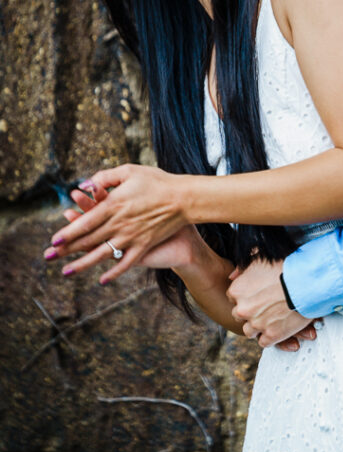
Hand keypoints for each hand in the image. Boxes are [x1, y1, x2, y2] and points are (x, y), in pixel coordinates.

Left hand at [44, 164, 188, 283]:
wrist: (185, 198)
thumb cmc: (158, 181)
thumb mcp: (131, 171)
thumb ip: (106, 176)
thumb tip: (86, 184)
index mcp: (114, 204)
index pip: (85, 222)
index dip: (68, 232)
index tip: (53, 240)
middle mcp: (120, 224)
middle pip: (88, 239)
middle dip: (66, 250)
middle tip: (48, 257)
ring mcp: (132, 237)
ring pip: (102, 254)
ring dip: (82, 265)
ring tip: (66, 272)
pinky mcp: (144, 245)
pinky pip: (126, 263)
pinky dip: (114, 273)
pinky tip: (102, 281)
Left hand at [228, 258, 311, 347]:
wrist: (306, 281)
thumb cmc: (285, 266)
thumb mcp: (259, 258)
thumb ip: (242, 267)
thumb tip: (232, 276)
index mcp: (237, 290)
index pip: (233, 298)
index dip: (246, 296)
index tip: (256, 295)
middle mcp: (243, 309)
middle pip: (240, 315)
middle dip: (250, 311)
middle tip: (266, 305)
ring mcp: (257, 324)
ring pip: (250, 331)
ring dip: (258, 326)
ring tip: (273, 317)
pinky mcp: (272, 335)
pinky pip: (264, 342)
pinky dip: (270, 336)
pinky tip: (278, 326)